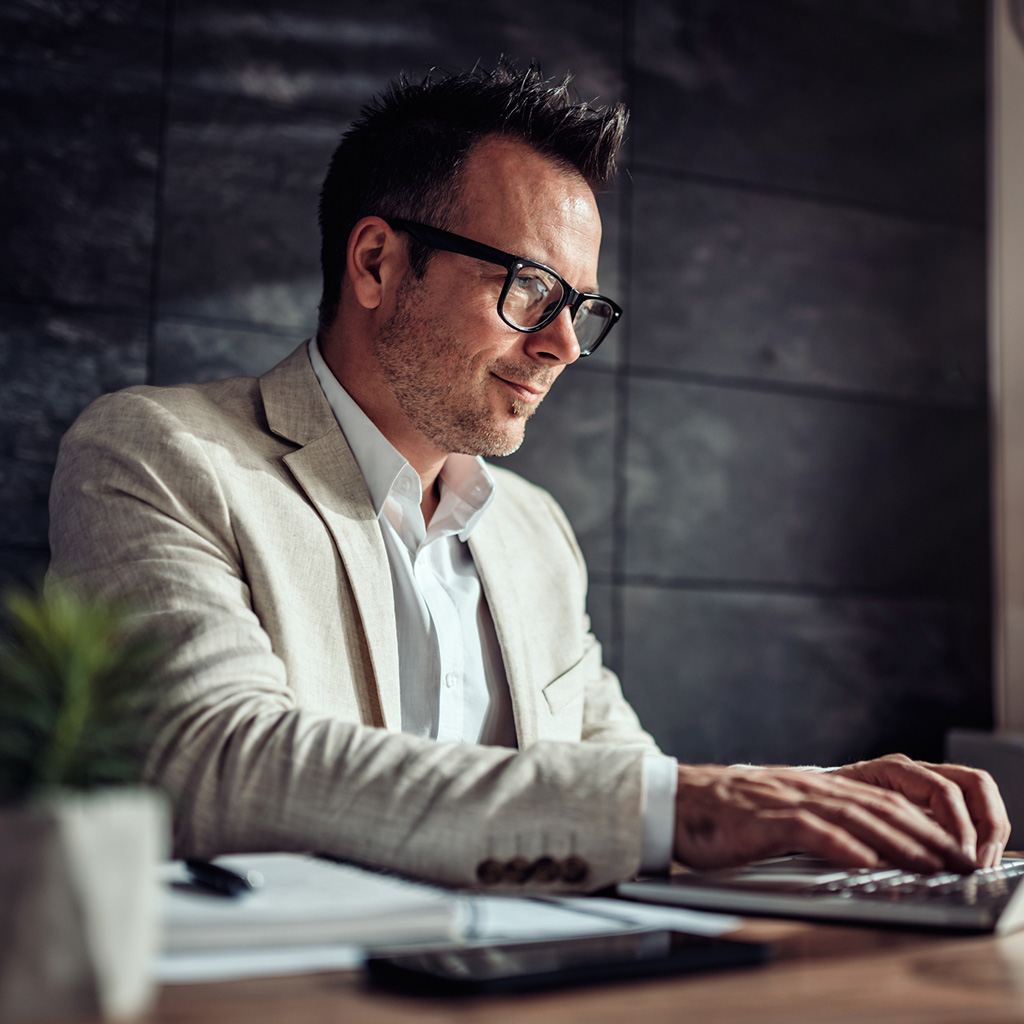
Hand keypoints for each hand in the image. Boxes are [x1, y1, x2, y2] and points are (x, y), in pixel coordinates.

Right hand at [672, 759, 1006, 873]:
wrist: (673, 801)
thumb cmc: (722, 814)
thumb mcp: (775, 813)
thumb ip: (814, 822)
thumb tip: (855, 847)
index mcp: (809, 786)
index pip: (875, 801)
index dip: (917, 822)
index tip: (948, 846)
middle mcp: (803, 787)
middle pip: (873, 806)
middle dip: (919, 833)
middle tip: (953, 859)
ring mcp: (783, 800)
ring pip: (850, 816)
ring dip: (892, 841)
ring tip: (925, 862)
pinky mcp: (761, 818)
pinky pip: (808, 830)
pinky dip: (839, 844)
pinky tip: (862, 859)